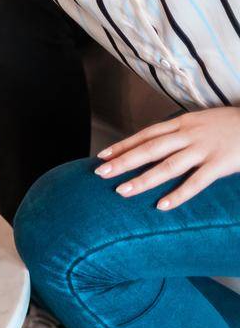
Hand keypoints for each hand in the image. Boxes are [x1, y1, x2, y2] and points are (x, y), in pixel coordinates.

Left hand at [95, 107, 239, 209]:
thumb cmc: (231, 125)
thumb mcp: (202, 122)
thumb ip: (180, 132)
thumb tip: (156, 144)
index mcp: (183, 123)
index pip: (146, 134)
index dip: (123, 145)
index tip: (102, 155)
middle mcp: (189, 134)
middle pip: (150, 149)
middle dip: (123, 161)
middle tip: (100, 173)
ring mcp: (205, 149)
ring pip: (168, 166)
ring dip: (143, 179)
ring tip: (121, 191)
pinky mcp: (221, 163)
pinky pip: (196, 182)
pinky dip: (178, 195)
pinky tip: (162, 206)